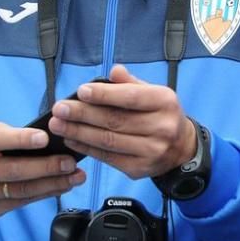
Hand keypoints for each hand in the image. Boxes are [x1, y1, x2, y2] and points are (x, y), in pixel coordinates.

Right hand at [0, 122, 85, 216]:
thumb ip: (7, 136)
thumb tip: (46, 140)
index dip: (19, 140)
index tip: (44, 137)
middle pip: (12, 172)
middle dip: (45, 167)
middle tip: (70, 162)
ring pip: (21, 191)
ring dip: (52, 184)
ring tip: (75, 176)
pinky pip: (22, 202)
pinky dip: (45, 193)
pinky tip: (62, 185)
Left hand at [48, 65, 197, 179]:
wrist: (181, 149)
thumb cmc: (161, 114)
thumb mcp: (153, 93)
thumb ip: (131, 83)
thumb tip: (113, 71)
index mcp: (165, 102)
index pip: (130, 98)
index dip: (104, 95)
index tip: (80, 92)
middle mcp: (161, 128)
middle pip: (115, 121)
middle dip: (83, 114)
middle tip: (59, 109)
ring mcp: (151, 151)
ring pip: (108, 141)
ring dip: (79, 132)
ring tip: (58, 124)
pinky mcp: (139, 169)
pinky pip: (107, 158)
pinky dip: (86, 148)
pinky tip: (71, 140)